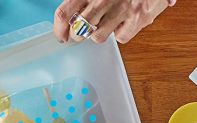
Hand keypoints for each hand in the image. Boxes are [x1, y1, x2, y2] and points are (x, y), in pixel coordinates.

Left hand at [54, 0, 173, 43]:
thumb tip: (67, 16)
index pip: (65, 13)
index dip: (59, 29)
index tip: (60, 36)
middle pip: (79, 31)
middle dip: (77, 35)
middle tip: (80, 33)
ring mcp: (121, 10)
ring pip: (98, 37)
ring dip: (99, 34)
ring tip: (106, 23)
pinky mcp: (137, 19)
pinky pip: (120, 38)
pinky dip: (120, 33)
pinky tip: (123, 22)